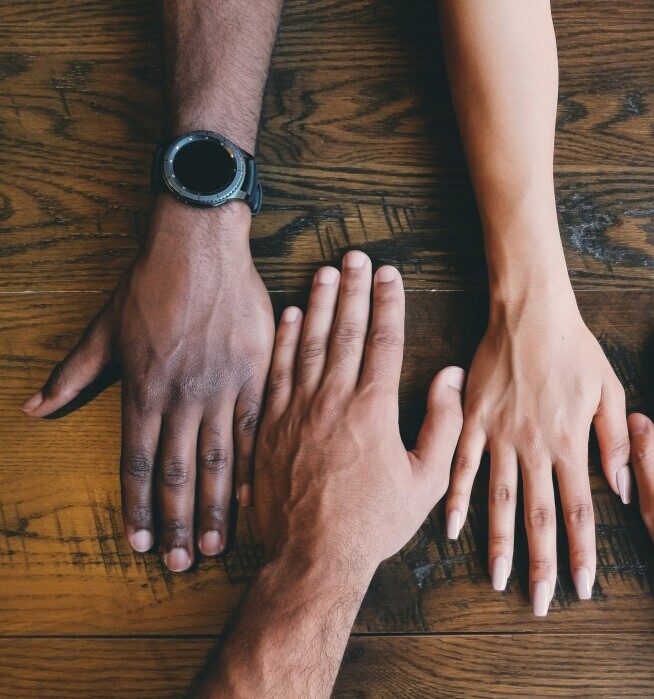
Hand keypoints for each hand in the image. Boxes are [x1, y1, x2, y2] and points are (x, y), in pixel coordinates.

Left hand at [22, 197, 273, 569]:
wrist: (200, 247)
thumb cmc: (150, 284)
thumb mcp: (103, 329)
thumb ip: (74, 373)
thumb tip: (33, 409)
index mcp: (143, 389)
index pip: (137, 463)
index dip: (137, 508)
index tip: (138, 544)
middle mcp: (182, 396)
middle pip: (177, 473)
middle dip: (175, 523)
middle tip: (179, 563)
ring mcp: (222, 387)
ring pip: (219, 460)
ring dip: (213, 507)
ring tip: (213, 544)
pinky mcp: (256, 374)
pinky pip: (257, 429)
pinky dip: (254, 465)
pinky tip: (253, 497)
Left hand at [253, 253, 464, 572]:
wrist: (312, 557)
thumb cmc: (373, 523)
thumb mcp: (426, 481)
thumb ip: (443, 424)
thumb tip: (449, 376)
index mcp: (373, 409)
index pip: (383, 341)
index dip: (388, 302)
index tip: (391, 274)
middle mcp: (332, 400)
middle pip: (344, 330)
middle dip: (353, 289)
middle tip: (357, 256)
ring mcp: (296, 410)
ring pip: (308, 343)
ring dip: (319, 303)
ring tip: (326, 271)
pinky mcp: (269, 426)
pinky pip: (277, 371)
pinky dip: (284, 340)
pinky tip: (291, 315)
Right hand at [444, 285, 629, 614]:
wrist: (530, 311)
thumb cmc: (575, 348)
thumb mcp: (609, 390)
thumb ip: (615, 441)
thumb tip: (624, 489)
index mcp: (570, 443)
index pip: (580, 510)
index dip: (582, 552)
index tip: (583, 587)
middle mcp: (535, 447)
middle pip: (539, 517)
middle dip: (542, 564)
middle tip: (541, 602)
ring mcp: (500, 436)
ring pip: (500, 501)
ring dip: (499, 544)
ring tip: (498, 579)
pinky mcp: (473, 420)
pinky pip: (463, 467)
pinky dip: (457, 499)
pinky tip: (452, 529)